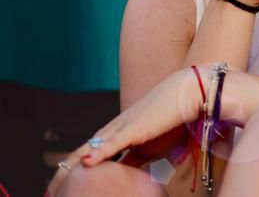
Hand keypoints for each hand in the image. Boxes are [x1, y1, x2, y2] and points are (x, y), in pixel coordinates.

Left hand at [45, 68, 203, 195]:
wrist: (187, 93)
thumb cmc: (173, 117)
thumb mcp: (152, 147)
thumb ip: (139, 160)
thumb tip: (134, 178)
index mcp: (117, 135)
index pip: (88, 155)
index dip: (73, 171)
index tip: (62, 187)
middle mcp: (114, 131)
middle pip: (80, 154)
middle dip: (63, 173)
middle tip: (50, 191)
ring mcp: (121, 128)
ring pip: (89, 149)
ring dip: (71, 168)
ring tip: (56, 186)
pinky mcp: (133, 128)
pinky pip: (112, 143)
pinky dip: (98, 154)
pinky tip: (86, 164)